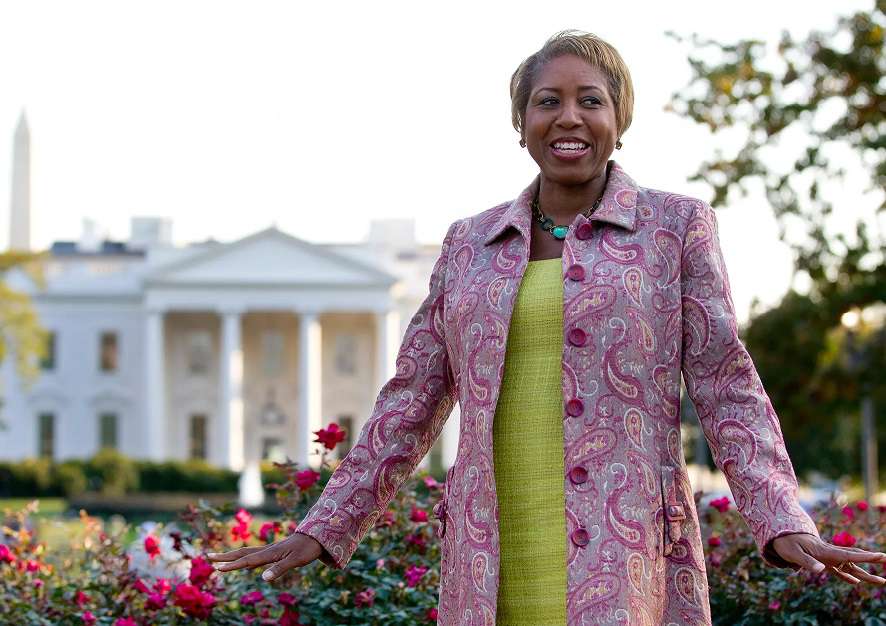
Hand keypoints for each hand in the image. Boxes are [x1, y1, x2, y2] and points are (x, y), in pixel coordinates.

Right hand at [207, 532, 323, 581]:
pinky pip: (255, 554)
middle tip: (208, 556)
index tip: (218, 568)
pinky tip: (243, 562)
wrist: (318, 536)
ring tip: (219, 558)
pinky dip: (244, 557)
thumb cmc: (308, 549)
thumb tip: (263, 579)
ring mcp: (271, 550)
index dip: (233, 565)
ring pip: (247, 553)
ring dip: (232, 556)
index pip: (248, 560)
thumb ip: (280, 569)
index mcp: (270, 553)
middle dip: (226, 556)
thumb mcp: (296, 561)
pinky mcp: (275, 551)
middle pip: (242, 553)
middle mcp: (268, 550)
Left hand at [772, 533, 885, 584]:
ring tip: (882, 580)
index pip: (849, 555)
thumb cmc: (786, 542)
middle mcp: (830, 554)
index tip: (881, 556)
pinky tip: (856, 582)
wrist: (780, 535)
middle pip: (854, 559)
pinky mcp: (822, 561)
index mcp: (825, 551)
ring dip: (865, 573)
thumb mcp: (793, 553)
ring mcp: (827, 558)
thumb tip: (822, 570)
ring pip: (850, 566)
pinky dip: (848, 576)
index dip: (865, 557)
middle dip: (872, 562)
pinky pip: (838, 570)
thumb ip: (807, 562)